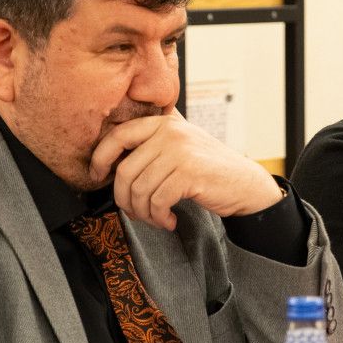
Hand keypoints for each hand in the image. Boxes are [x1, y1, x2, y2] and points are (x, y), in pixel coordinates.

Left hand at [89, 110, 282, 229]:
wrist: (245, 184)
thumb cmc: (208, 170)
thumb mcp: (180, 145)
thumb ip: (152, 143)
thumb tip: (110, 162)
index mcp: (163, 122)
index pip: (118, 135)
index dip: (100, 158)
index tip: (97, 177)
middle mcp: (170, 131)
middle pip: (124, 171)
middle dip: (124, 200)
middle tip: (134, 213)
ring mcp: (180, 151)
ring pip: (139, 190)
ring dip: (144, 214)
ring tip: (157, 218)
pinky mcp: (189, 173)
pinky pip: (157, 201)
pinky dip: (159, 218)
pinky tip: (169, 220)